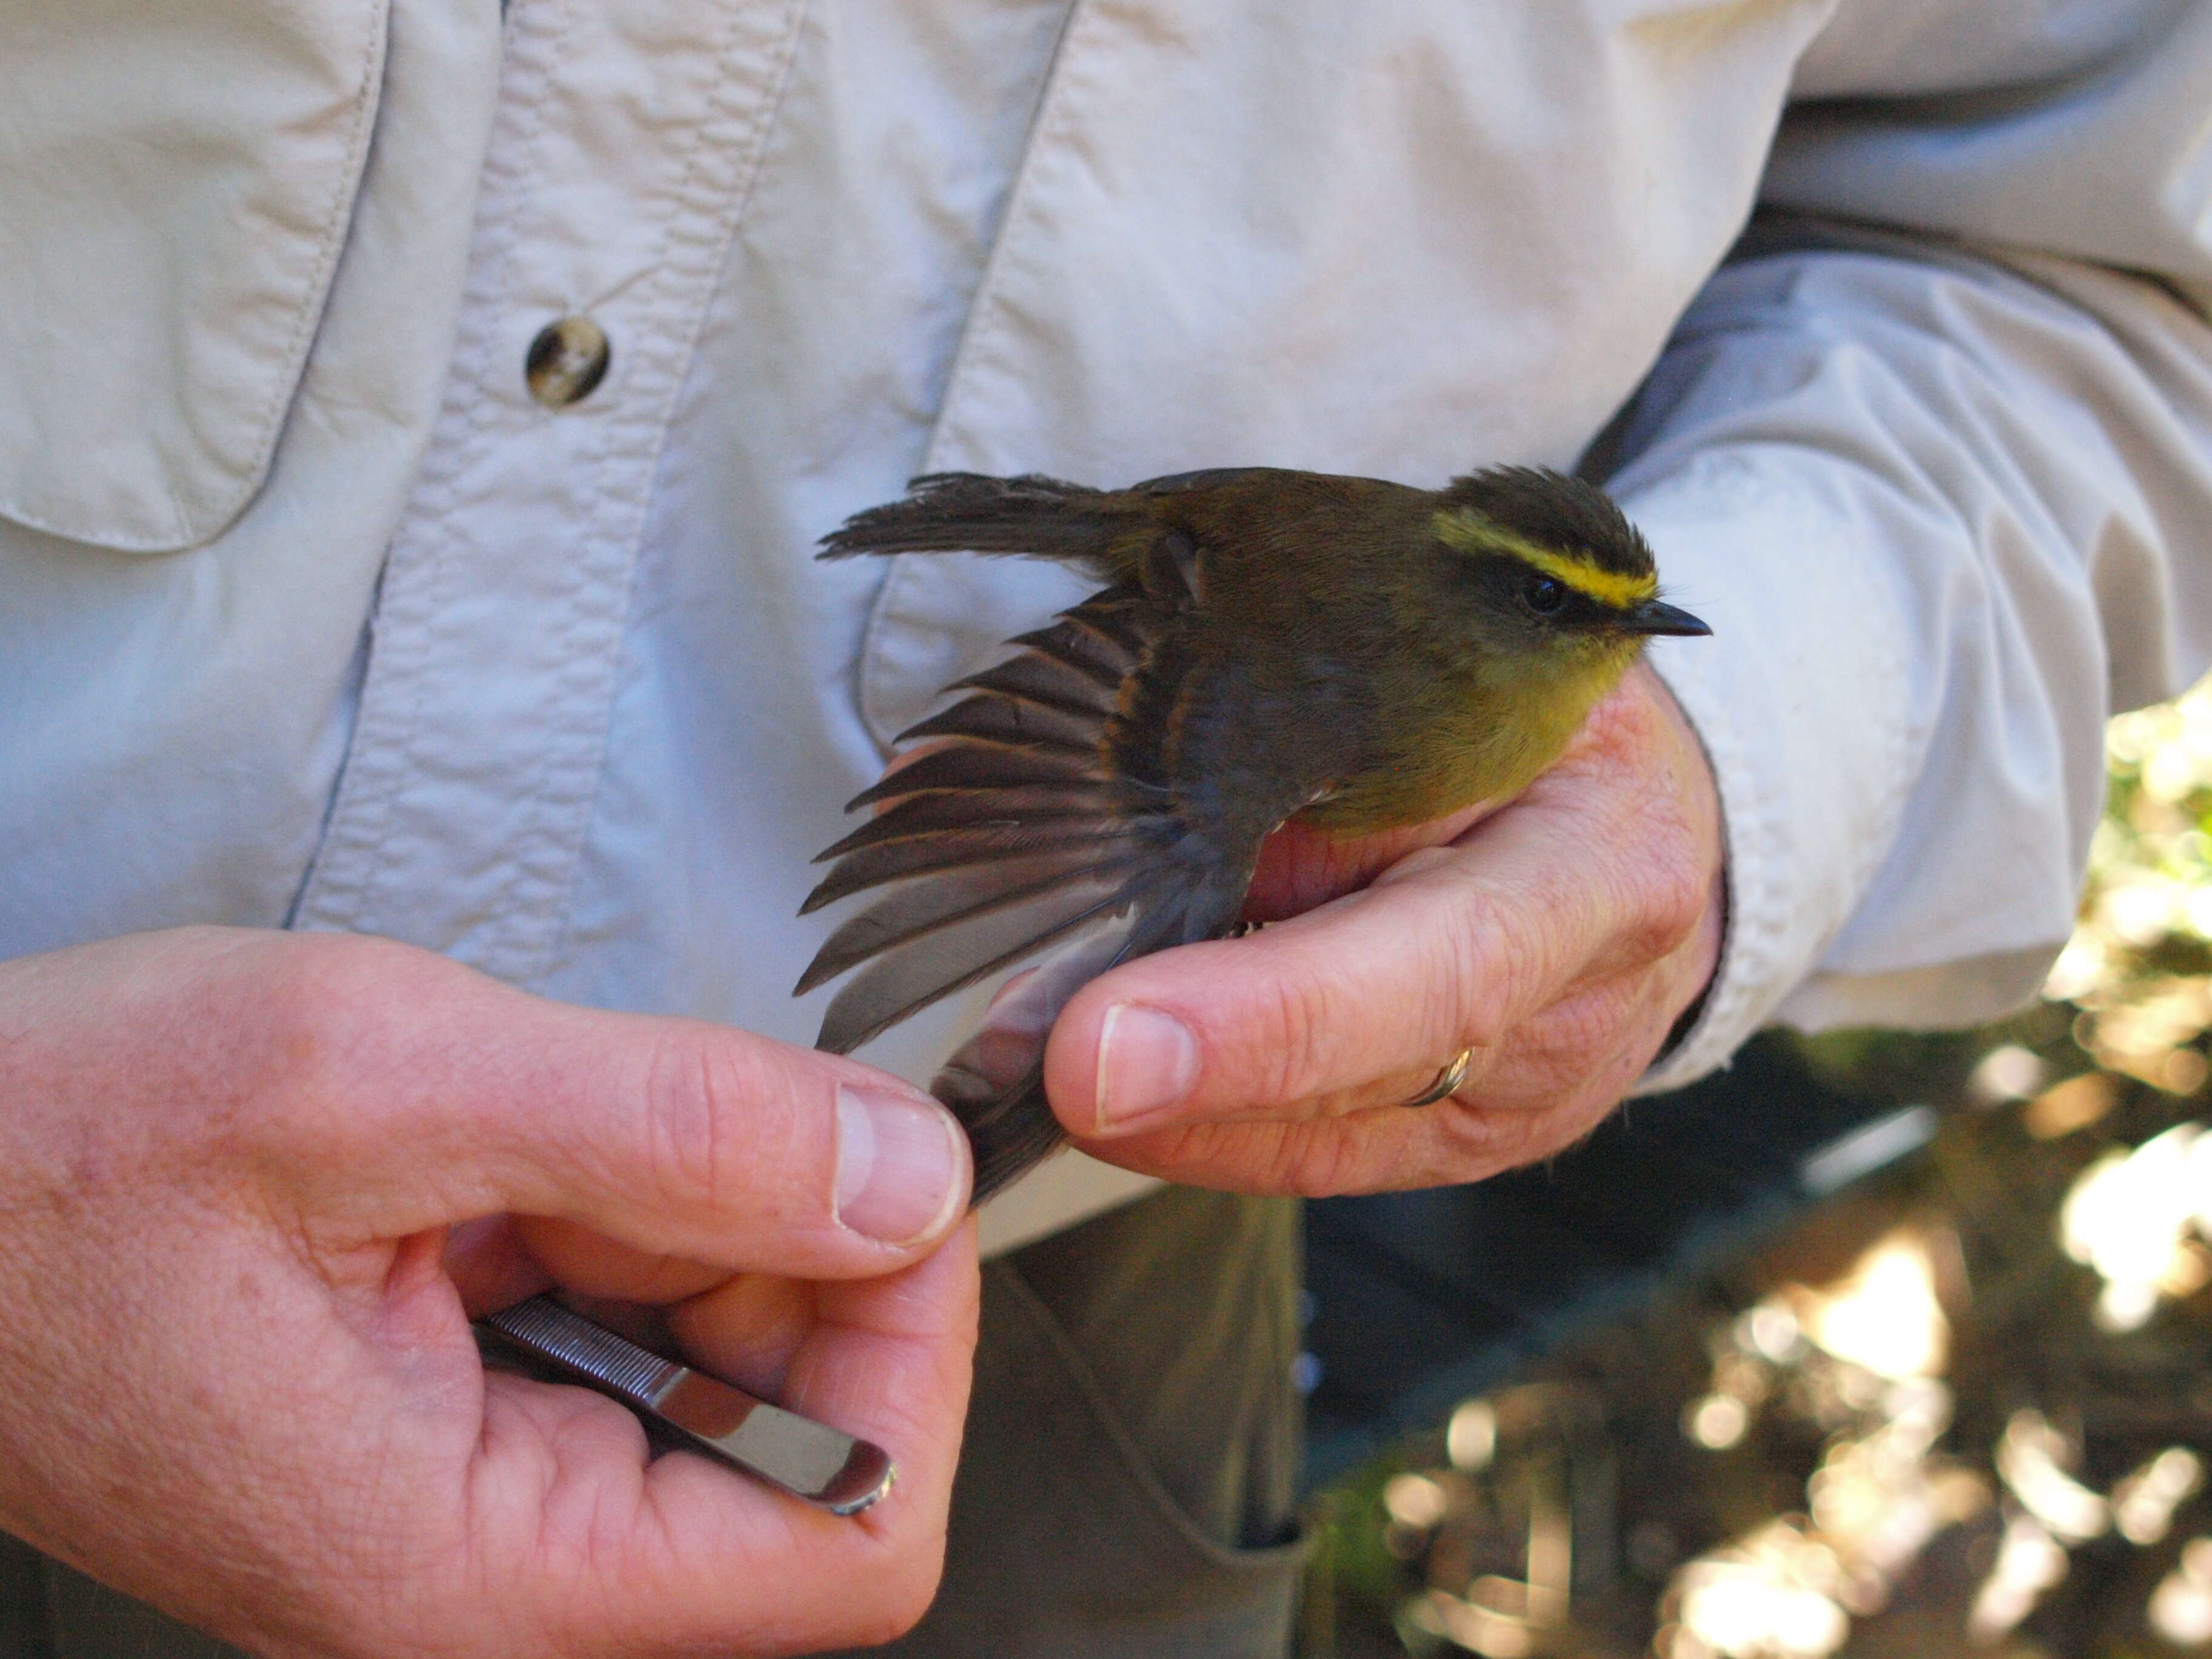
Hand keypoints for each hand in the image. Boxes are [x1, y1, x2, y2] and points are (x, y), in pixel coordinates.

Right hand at [0, 927, 974, 1657]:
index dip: (910, 1350)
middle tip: (659, 1112)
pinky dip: (616, 1213)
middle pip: (806, 1445)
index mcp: (472, 1578)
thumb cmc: (52, 1146)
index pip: (853, 1542)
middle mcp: (488, 1585)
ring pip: (725, 1369)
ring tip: (532, 1130)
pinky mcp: (458, 1431)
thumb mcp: (374, 1078)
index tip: (874, 1172)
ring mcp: (476, 1510)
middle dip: (786, 1247)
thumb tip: (907, 1175)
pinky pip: (628, 1332)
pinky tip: (499, 1159)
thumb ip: (673, 1129)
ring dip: (690, 1214)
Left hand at [1043, 662, 1723, 1192]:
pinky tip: (1087, 1085)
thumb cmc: (1551, 726)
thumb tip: (1115, 794)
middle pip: (1362, 1081)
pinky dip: (1184, 1124)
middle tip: (1014, 1069)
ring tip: (1000, 1065)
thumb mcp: (1476, 685)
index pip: (1440, 970)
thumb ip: (1328, 757)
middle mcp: (1575, 1016)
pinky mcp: (1461, 1143)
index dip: (1269, 1022)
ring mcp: (1521, 1102)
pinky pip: (1302, 1156)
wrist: (1650, 823)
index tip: (1100, 1052)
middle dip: (1173, 1085)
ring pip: (1314, 1138)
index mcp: (1598, 868)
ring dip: (1147, 1109)